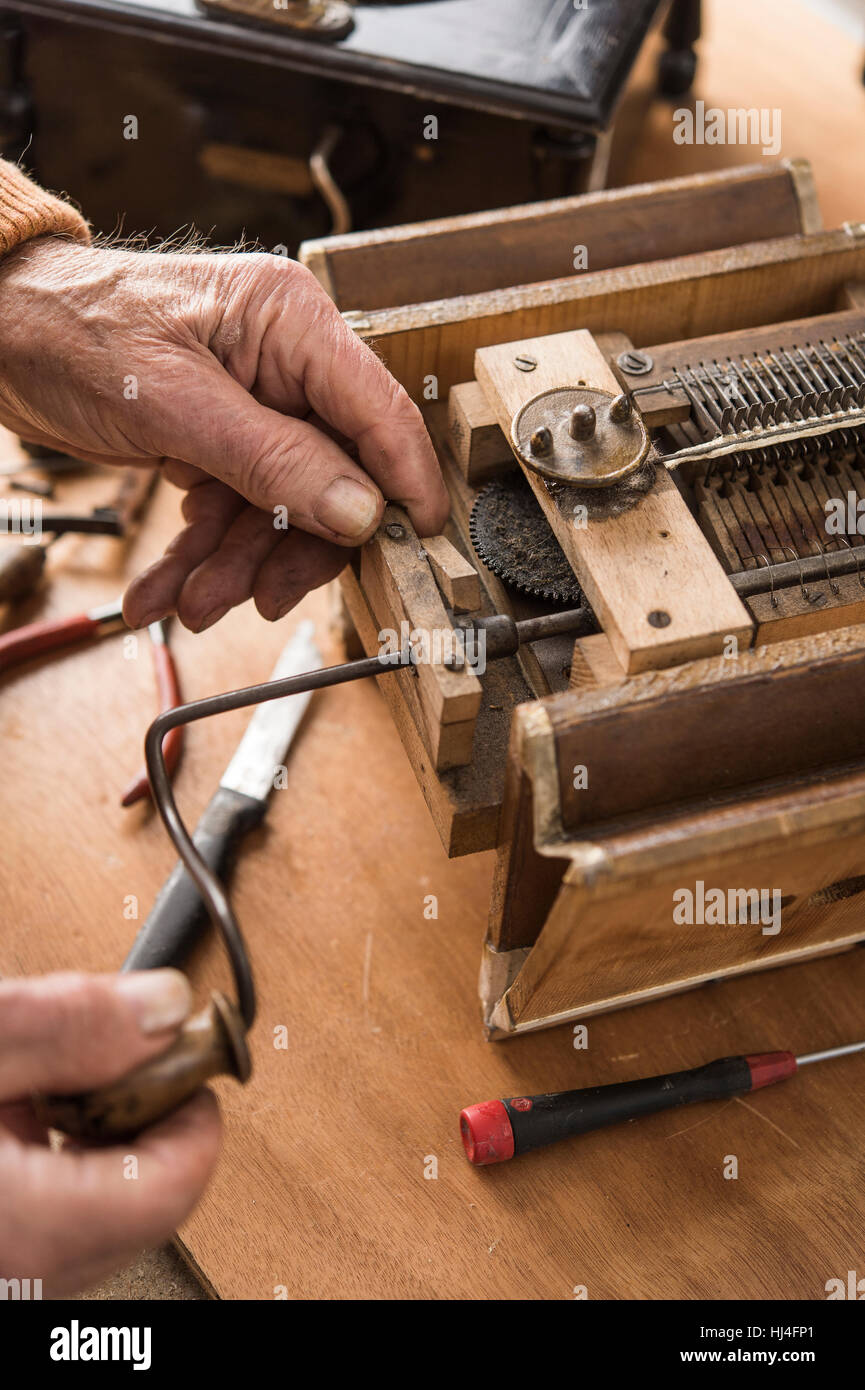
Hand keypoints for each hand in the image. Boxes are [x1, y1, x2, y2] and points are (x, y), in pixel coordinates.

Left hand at [0, 237, 448, 630]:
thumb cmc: (71, 331)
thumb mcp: (174, 402)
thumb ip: (273, 458)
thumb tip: (360, 511)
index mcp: (292, 324)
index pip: (379, 411)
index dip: (405, 482)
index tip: (418, 543)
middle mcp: (285, 364)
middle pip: (332, 476)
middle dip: (287, 546)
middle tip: (257, 599)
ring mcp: (255, 405)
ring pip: (280, 506)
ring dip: (235, 563)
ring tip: (189, 601)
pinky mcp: (223, 439)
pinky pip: (235, 509)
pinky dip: (203, 552)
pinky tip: (169, 587)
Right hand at [0, 970, 220, 1295]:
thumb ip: (69, 1026)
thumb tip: (166, 1009)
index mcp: (25, 1228)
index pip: (173, 1190)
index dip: (195, 1110)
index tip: (185, 1057)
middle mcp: (22, 1276)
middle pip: (149, 1209)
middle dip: (149, 1122)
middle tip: (119, 1061)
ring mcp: (11, 1281)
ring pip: (105, 1224)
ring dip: (104, 1148)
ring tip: (53, 1086)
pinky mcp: (2, 1266)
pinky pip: (54, 1233)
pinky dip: (59, 1173)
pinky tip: (22, 1119)